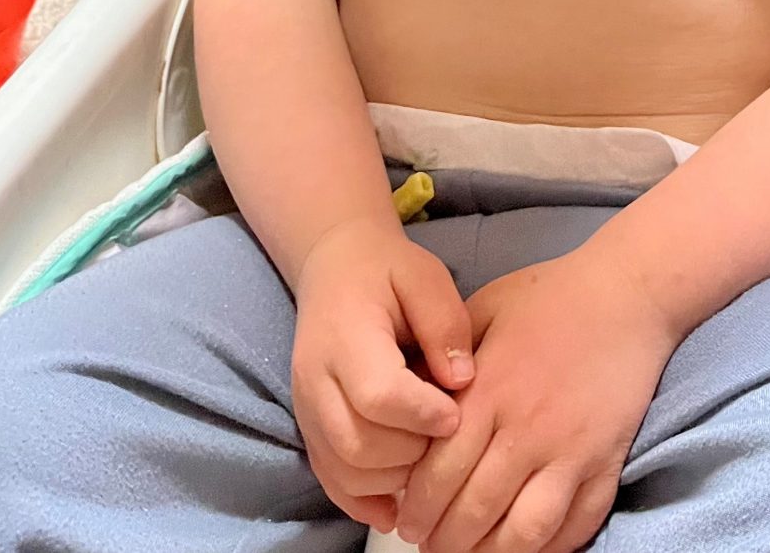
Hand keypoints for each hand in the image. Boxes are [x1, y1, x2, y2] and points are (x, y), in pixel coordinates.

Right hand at [291, 218, 473, 532]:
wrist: (334, 269)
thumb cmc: (386, 271)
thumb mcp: (424, 276)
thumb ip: (444, 324)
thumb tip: (462, 382)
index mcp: (345, 336)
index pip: (377, 395)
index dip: (422, 413)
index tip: (456, 413)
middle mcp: (315, 381)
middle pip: (360, 444)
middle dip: (413, 450)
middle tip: (447, 432)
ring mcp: (307, 412)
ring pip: (346, 472)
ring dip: (395, 477)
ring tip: (428, 450)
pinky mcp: (311, 431)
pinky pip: (333, 482)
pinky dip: (367, 500)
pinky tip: (401, 500)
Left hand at [393, 250, 680, 552]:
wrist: (628, 293)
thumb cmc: (552, 296)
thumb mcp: (486, 308)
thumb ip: (445, 355)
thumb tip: (407, 398)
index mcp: (492, 391)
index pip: (440, 472)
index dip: (418, 507)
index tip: (408, 519)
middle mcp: (528, 430)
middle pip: (475, 511)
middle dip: (444, 540)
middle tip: (431, 545)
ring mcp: (571, 452)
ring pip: (523, 533)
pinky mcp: (606, 464)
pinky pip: (575, 526)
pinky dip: (548, 550)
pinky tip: (524, 548)